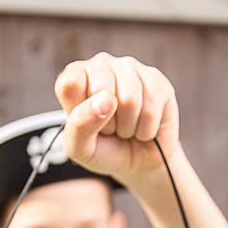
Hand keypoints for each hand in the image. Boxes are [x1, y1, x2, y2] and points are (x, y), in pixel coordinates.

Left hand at [54, 52, 179, 184]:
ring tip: (126, 128)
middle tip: (109, 128)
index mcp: (75, 76)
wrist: (139, 162)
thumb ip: (80, 125)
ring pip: (129, 100)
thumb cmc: (104, 150)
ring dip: (128, 127)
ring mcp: (130, 68)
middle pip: (101, 90)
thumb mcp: (79, 147)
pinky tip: (142, 126)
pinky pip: (151, 108)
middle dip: (107, 122)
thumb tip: (106, 99)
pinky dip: (146, 129)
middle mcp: (101, 64)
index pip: (70, 84)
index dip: (80, 112)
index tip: (86, 123)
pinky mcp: (156, 79)